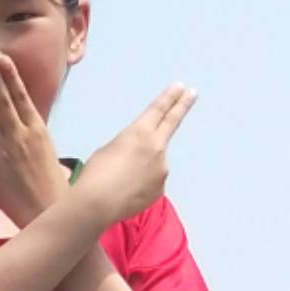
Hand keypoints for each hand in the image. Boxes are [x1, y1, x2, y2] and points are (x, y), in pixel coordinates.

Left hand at [0, 52, 65, 224]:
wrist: (49, 215)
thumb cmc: (49, 184)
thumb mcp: (44, 151)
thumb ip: (24, 132)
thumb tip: (0, 117)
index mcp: (37, 130)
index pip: (22, 97)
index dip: (10, 77)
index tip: (2, 59)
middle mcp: (20, 136)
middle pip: (2, 99)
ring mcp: (4, 152)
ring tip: (1, 150)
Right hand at [60, 84, 194, 229]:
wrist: (98, 203)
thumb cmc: (96, 173)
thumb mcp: (110, 149)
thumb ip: (130, 146)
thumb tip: (139, 156)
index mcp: (140, 132)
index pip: (159, 109)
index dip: (170, 97)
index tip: (181, 87)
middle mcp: (157, 147)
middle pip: (172, 122)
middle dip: (182, 106)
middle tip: (193, 93)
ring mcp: (162, 169)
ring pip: (155, 162)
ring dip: (143, 166)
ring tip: (120, 178)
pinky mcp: (160, 188)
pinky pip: (151, 182)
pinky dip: (141, 184)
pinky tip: (125, 191)